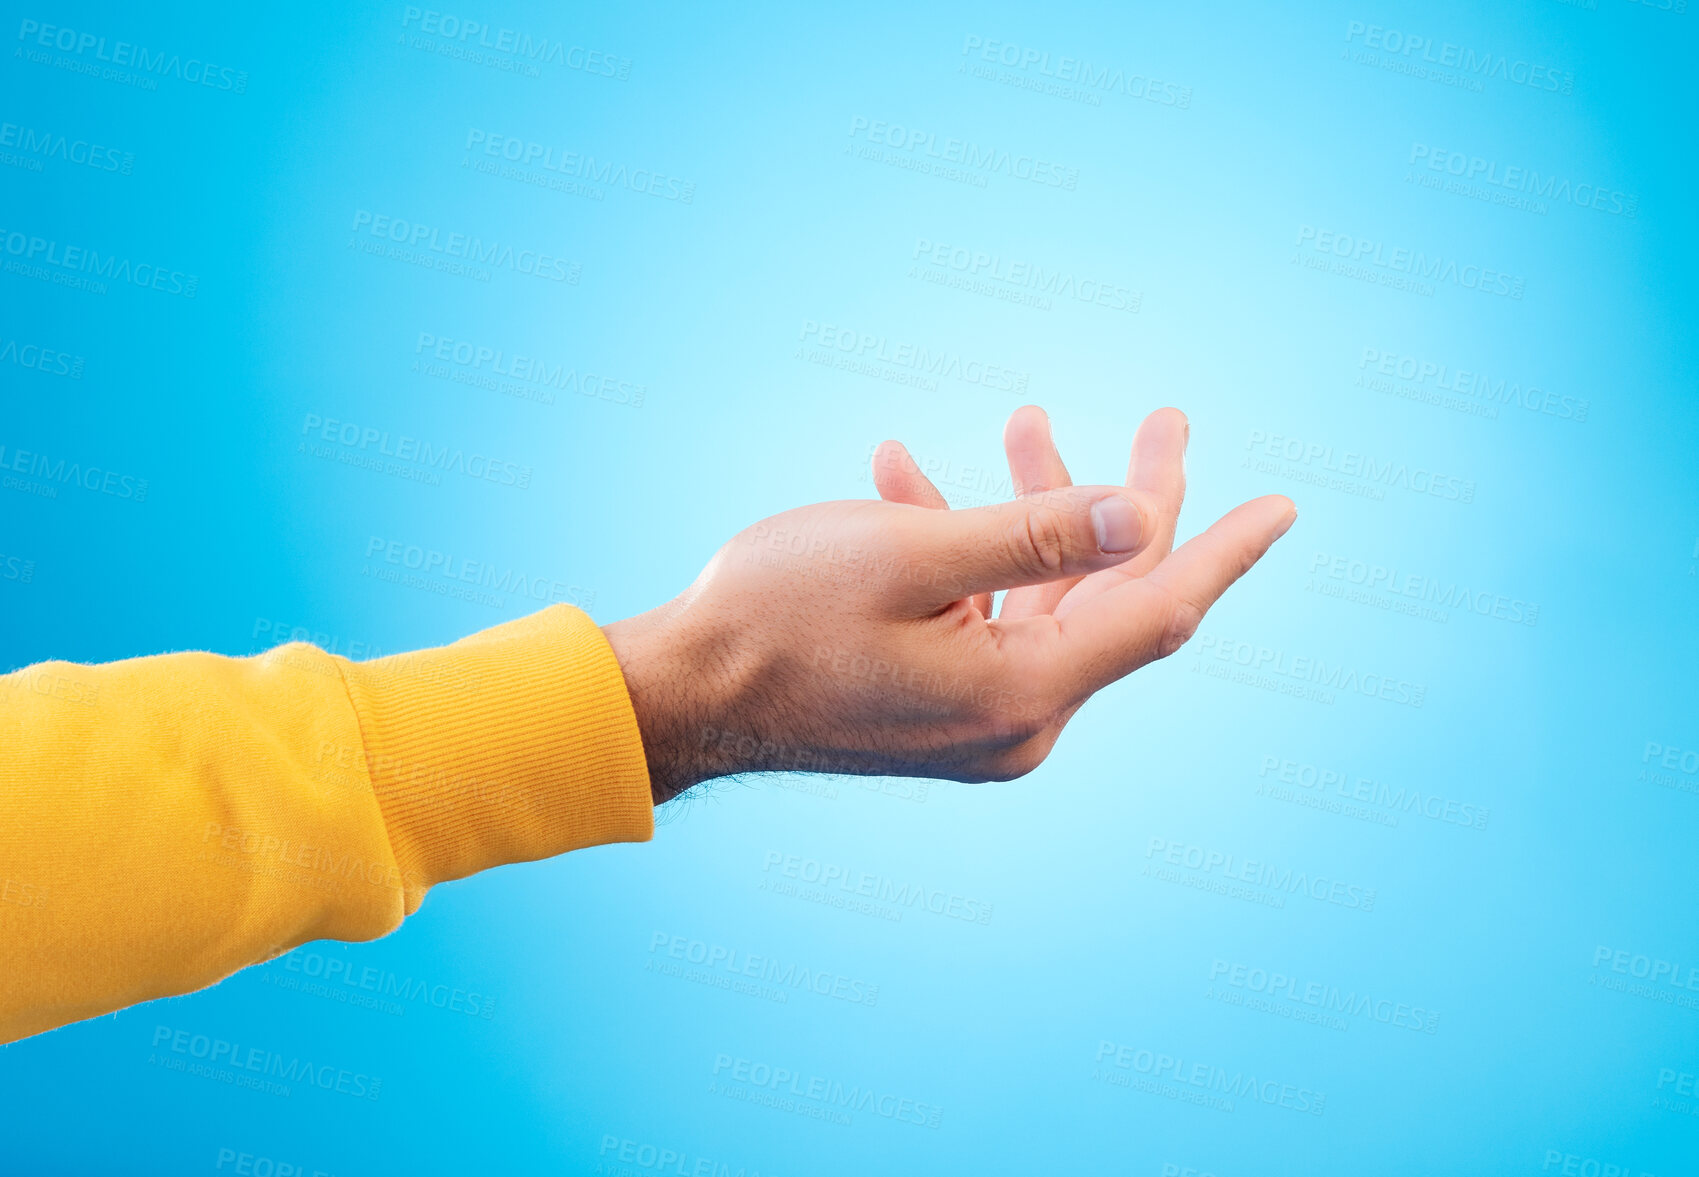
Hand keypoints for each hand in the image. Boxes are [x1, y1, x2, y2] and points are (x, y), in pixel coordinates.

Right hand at [601, 406, 1294, 803]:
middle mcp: (1017, 720)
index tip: (1284, 505)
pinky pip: (984, 619)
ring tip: (1019, 419)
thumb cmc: (778, 616)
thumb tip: (1147, 516)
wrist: (682, 695)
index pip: (1158, 613)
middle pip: (1111, 600)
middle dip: (1131, 502)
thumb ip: (1037, 534)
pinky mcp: (940, 708)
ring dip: (1034, 512)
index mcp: (1023, 692)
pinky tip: (907, 480)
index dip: (1223, 550)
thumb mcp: (911, 555)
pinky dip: (968, 554)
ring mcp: (978, 720)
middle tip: (1165, 414)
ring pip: (1045, 600)